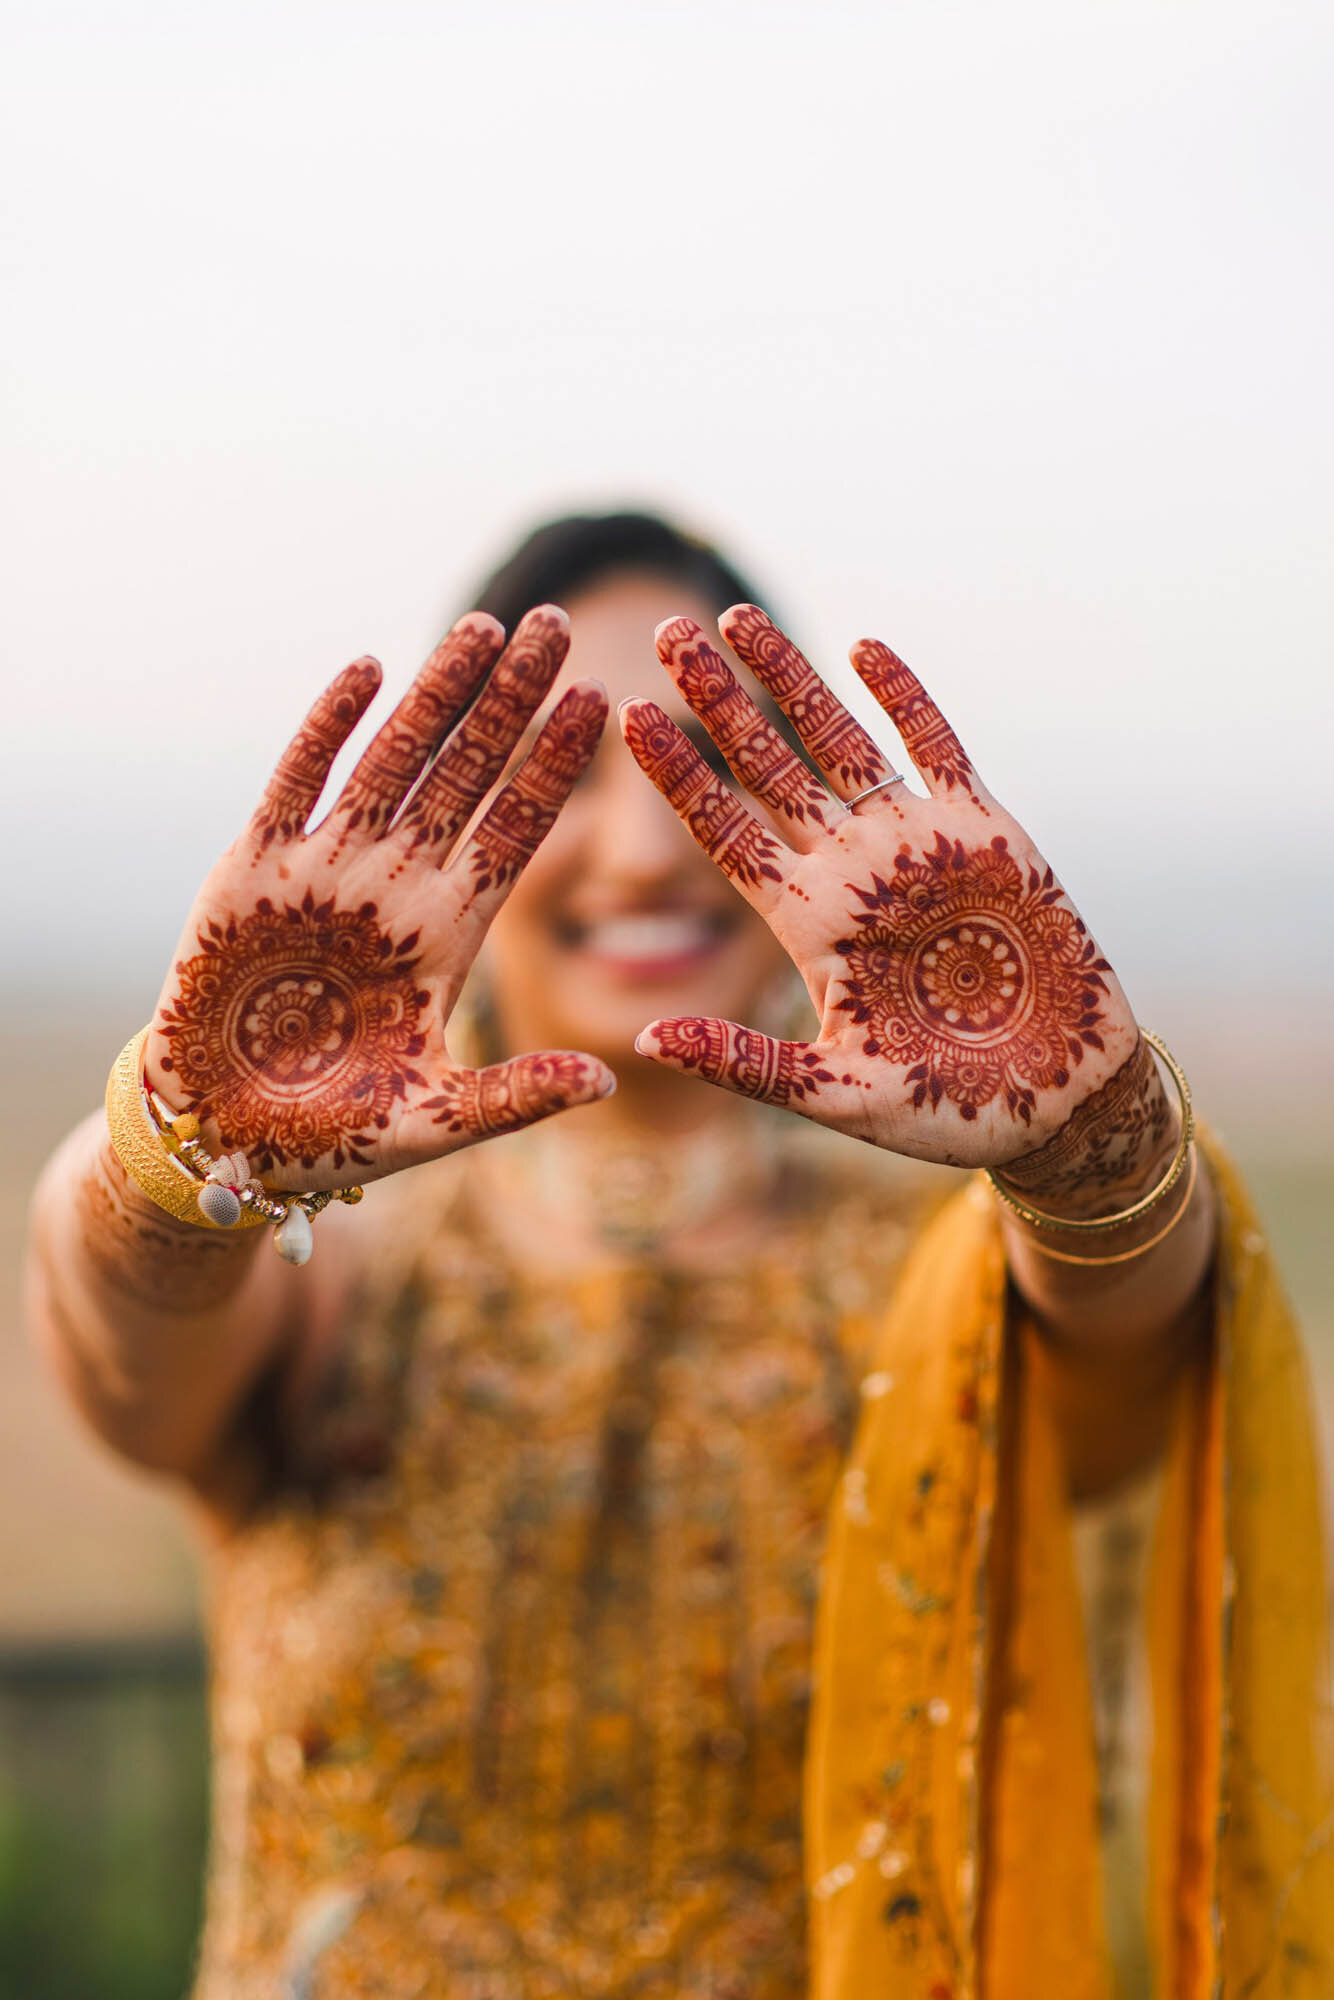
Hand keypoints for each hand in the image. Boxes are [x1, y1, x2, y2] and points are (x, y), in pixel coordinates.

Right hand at [146, 608, 612, 1189]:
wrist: (222, 1139)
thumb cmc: (332, 1140)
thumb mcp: (435, 1121)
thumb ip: (515, 1097)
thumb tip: (607, 1083)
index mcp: (448, 936)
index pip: (518, 830)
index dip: (556, 766)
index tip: (604, 698)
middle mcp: (397, 888)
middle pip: (468, 774)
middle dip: (512, 701)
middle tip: (559, 623)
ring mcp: (327, 870)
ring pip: (394, 760)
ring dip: (437, 694)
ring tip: (485, 628)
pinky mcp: (254, 868)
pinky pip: (297, 781)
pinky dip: (328, 727)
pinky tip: (368, 669)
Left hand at [620, 607, 1150, 1171]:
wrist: (1060, 1100)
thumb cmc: (948, 1112)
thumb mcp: (837, 1095)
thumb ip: (747, 1065)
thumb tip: (646, 1042)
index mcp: (809, 926)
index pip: (726, 834)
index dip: (679, 776)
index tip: (627, 717)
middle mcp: (853, 872)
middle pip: (769, 769)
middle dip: (719, 702)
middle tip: (666, 632)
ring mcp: (917, 845)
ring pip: (841, 741)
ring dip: (792, 679)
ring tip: (738, 620)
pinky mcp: (987, 833)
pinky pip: (940, 748)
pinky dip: (905, 697)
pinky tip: (863, 647)